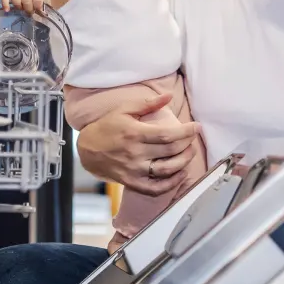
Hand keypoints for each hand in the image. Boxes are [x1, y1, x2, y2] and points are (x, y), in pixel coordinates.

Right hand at [1, 0, 44, 13]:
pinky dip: (5, 5)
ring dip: (20, 7)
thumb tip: (39, 10)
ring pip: (17, 2)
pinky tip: (7, 10)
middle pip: (26, 1)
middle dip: (29, 9)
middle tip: (29, 11)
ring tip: (22, 7)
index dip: (38, 6)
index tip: (37, 10)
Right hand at [76, 93, 201, 195]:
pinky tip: (181, 174)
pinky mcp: (132, 182)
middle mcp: (135, 153)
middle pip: (170, 151)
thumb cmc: (106, 127)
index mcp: (134, 133)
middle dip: (187, 144)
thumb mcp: (123, 110)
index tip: (196, 127)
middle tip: (194, 138)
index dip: (186, 132)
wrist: (87, 150)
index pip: (167, 134)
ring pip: (167, 169)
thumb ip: (147, 103)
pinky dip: (172, 183)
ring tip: (190, 152)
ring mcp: (134, 170)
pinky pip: (156, 187)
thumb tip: (168, 96)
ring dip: (184, 161)